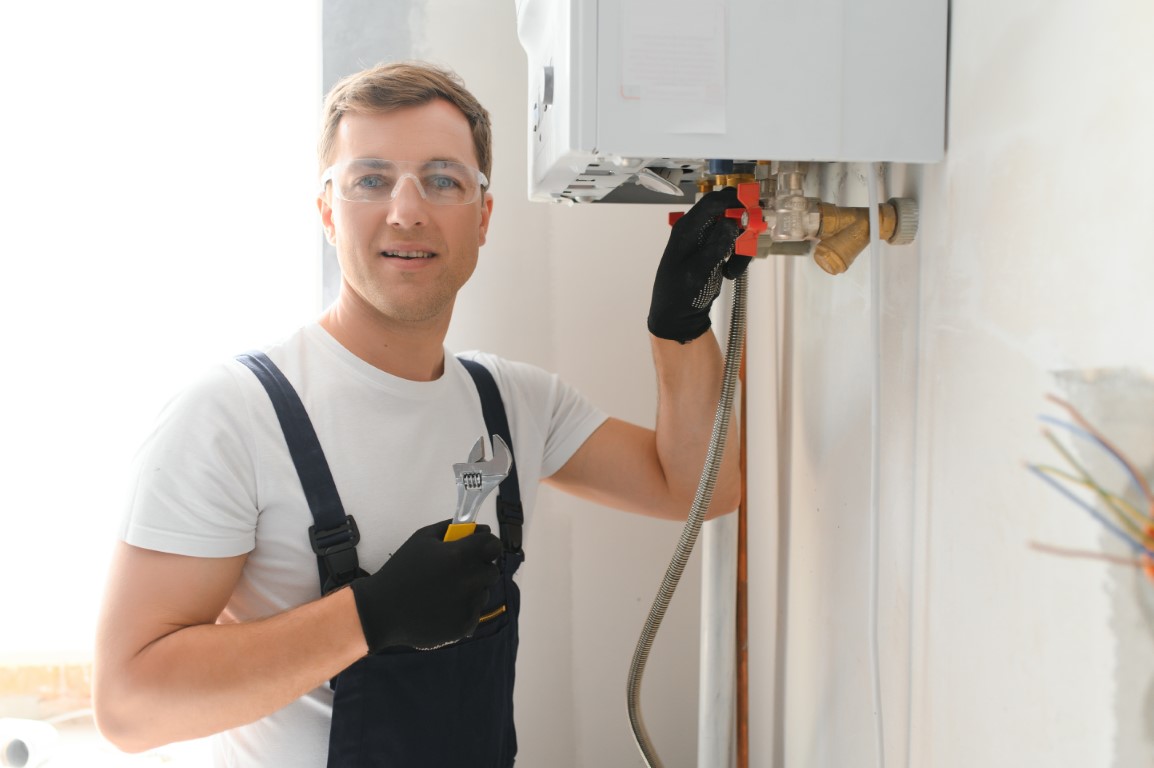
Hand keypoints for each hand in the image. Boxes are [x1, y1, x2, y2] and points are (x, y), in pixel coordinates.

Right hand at [349, 519, 501, 651]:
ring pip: (484, 592)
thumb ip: (452, 527)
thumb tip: (477, 527)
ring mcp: (467, 606)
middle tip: (458, 570)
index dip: (488, 544)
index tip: (480, 547)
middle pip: (492, 570)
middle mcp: (467, 581)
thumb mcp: (422, 538)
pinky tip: (442, 606)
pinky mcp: (464, 626)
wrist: (382, 610)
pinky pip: (474, 611)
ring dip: (472, 589)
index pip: (493, 544)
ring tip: (444, 591)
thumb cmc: (401, 571)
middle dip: (479, 567)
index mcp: (458, 556)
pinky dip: (464, 608)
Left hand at [647, 187, 751, 343]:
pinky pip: (733, 244)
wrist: (678, 316)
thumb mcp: (699, 271)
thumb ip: (716, 245)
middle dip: (744, 222)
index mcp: (687, 229)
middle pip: (727, 211)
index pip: (713, 202)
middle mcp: (696, 229)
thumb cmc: (681, 295)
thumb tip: (732, 221)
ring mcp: (705, 240)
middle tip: (756, 234)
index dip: (735, 200)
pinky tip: (731, 273)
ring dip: (742, 247)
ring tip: (734, 271)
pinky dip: (738, 257)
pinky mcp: (713, 251)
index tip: (755, 208)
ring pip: (734, 229)